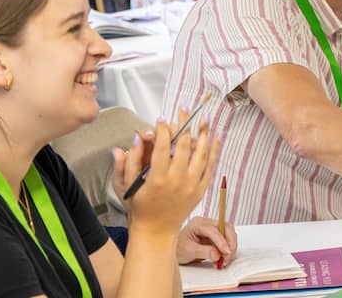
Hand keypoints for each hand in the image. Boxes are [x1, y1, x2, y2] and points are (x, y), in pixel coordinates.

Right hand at [112, 109, 220, 234]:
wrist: (156, 231)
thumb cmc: (139, 207)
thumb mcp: (126, 186)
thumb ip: (128, 162)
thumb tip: (133, 139)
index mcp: (156, 179)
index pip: (162, 148)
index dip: (162, 130)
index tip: (161, 119)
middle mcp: (176, 181)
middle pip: (183, 147)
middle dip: (184, 125)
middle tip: (184, 110)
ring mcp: (191, 185)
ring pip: (200, 154)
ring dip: (203, 134)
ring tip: (205, 117)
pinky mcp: (200, 190)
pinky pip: (209, 167)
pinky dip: (213, 151)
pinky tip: (215, 137)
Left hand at [177, 216, 237, 264]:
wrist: (174, 250)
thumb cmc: (177, 248)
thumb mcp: (188, 251)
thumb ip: (203, 252)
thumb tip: (217, 254)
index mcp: (197, 223)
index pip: (214, 230)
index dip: (222, 241)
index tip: (226, 252)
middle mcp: (206, 223)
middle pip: (225, 227)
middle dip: (230, 242)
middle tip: (228, 256)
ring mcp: (211, 228)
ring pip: (228, 232)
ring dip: (230, 245)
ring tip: (225, 259)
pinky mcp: (215, 235)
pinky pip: (226, 239)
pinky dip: (227, 248)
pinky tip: (223, 257)